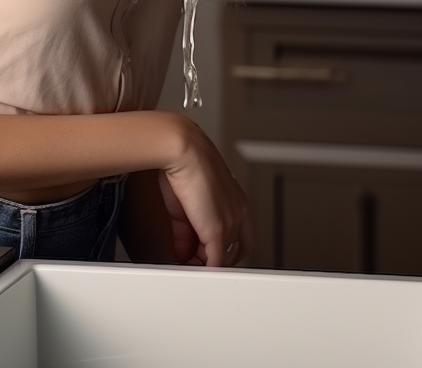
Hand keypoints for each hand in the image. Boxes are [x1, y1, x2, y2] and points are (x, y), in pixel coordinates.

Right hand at [161, 117, 253, 267]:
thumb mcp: (184, 202)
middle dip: (217, 261)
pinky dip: (204, 272)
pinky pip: (215, 263)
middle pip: (236, 250)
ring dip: (206, 267)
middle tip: (198, 265)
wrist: (183, 149)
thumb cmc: (182, 163)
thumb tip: (182, 251)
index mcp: (236, 199)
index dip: (222, 248)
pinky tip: (190, 271)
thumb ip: (186, 231)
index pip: (239, 234)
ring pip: (224, 258)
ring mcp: (230, 223)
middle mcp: (239, 212)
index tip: (204, 254)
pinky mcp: (217, 231)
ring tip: (189, 269)